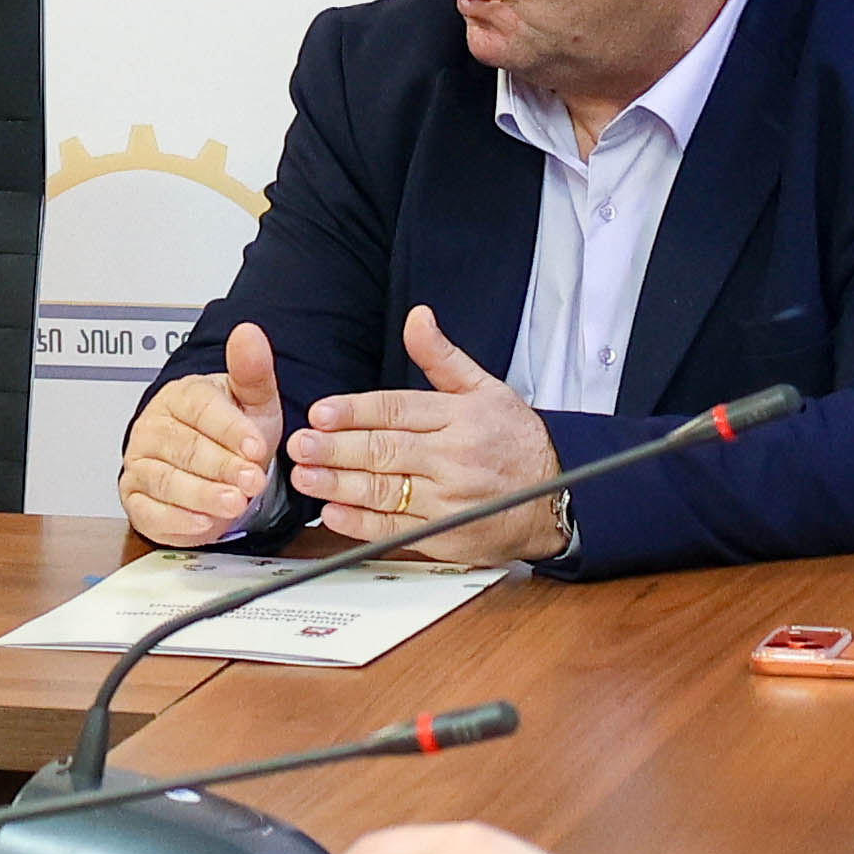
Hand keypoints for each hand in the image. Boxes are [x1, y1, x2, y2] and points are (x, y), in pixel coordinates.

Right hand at [117, 328, 285, 548]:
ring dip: (202, 495)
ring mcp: (141, 463)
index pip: (200, 409)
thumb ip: (252, 370)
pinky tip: (203, 523)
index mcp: (181, 396)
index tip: (255, 445)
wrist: (217, 464)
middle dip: (220, 466)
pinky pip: (150, 511)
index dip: (229, 429)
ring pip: (167, 480)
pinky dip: (177, 520)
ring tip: (234, 504)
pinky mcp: (136, 498)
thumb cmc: (232, 429)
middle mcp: (154, 428)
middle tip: (251, 481)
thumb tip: (248, 332)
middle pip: (185, 447)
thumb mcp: (253, 401)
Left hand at [286, 306, 566, 558]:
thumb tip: (418, 318)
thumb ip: (442, 357)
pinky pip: (398, 530)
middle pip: (387, 450)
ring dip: (340, 485)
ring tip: (305, 476)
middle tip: (300, 444)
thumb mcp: (485, 389)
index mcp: (460, 417)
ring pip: (387, 490)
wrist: (553, 500)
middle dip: (337, 448)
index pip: (398, 411)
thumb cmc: (516, 441)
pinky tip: (333, 515)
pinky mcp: (446, 535)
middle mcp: (454, 458)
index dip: (356, 411)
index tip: (322, 411)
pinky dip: (362, 525)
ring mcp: (450, 500)